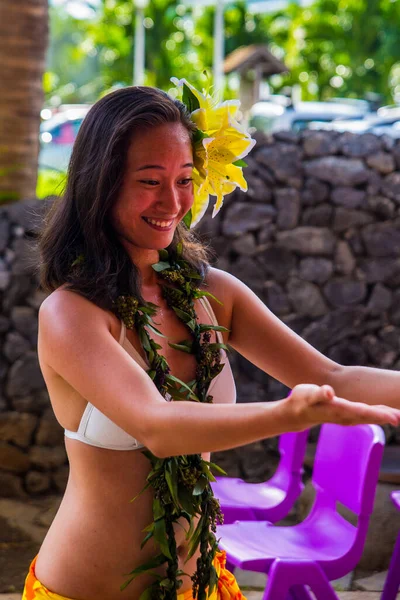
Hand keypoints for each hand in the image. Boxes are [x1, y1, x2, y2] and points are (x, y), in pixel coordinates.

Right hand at [283, 383, 399, 429]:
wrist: (297, 414)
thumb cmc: (302, 400)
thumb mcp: (308, 394)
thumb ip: (319, 394)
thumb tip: (329, 392)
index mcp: (337, 410)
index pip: (360, 411)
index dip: (376, 413)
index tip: (392, 416)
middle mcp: (344, 416)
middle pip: (369, 417)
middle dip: (385, 417)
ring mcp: (347, 417)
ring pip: (369, 418)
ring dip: (384, 417)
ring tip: (399, 416)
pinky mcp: (348, 416)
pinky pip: (367, 417)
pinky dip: (379, 415)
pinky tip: (388, 414)